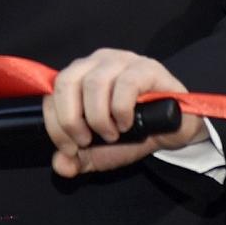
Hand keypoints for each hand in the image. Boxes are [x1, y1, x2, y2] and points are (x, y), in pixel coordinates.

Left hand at [41, 49, 204, 178]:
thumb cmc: (134, 132)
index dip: (55, 123)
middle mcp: (98, 61)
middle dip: (71, 119)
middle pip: (67, 82)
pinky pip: (126, 84)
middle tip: (87, 140)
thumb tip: (61, 164)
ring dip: (98, 117)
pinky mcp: (148, 68)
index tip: (69, 147)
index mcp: (80, 75)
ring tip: (111, 134)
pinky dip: (121, 110)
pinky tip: (127, 124)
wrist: (173, 130)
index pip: (52, 91)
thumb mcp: (100, 151)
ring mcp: (123, 60)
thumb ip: (77, 158)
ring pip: (95, 83)